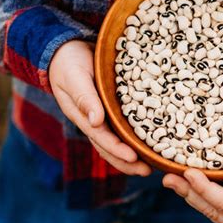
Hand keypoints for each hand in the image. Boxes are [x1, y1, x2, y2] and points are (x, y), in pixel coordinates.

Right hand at [49, 40, 150, 175]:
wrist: (68, 50)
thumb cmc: (69, 63)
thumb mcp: (74, 77)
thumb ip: (84, 99)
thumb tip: (96, 122)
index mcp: (82, 117)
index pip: (101, 138)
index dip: (117, 150)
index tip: (133, 158)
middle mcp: (94, 120)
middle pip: (111, 147)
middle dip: (128, 162)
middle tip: (148, 172)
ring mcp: (103, 115)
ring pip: (119, 139)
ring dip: (134, 152)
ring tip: (154, 162)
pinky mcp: (112, 106)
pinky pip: (125, 123)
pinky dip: (137, 133)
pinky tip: (152, 137)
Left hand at [163, 161, 222, 222]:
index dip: (204, 188)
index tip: (188, 172)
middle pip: (209, 208)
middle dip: (187, 192)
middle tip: (167, 177)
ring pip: (207, 207)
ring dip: (188, 192)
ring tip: (169, 178)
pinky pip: (212, 203)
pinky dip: (197, 191)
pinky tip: (185, 179)